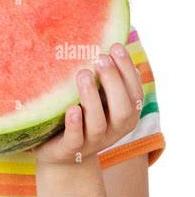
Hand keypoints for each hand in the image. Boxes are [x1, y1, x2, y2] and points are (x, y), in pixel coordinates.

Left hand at [31, 43, 143, 166]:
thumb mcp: (99, 97)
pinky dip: (75, 124)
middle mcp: (112, 130)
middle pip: (123, 110)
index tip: (116, 46)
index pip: (134, 93)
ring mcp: (92, 142)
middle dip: (113, 82)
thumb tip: (111, 41)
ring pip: (98, 123)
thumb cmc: (83, 115)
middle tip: (100, 58)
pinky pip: (75, 139)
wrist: (62, 155)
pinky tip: (71, 109)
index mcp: (124, 115)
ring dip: (91, 97)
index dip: (127, 70)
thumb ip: (106, 77)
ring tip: (82, 73)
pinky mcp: (69, 149)